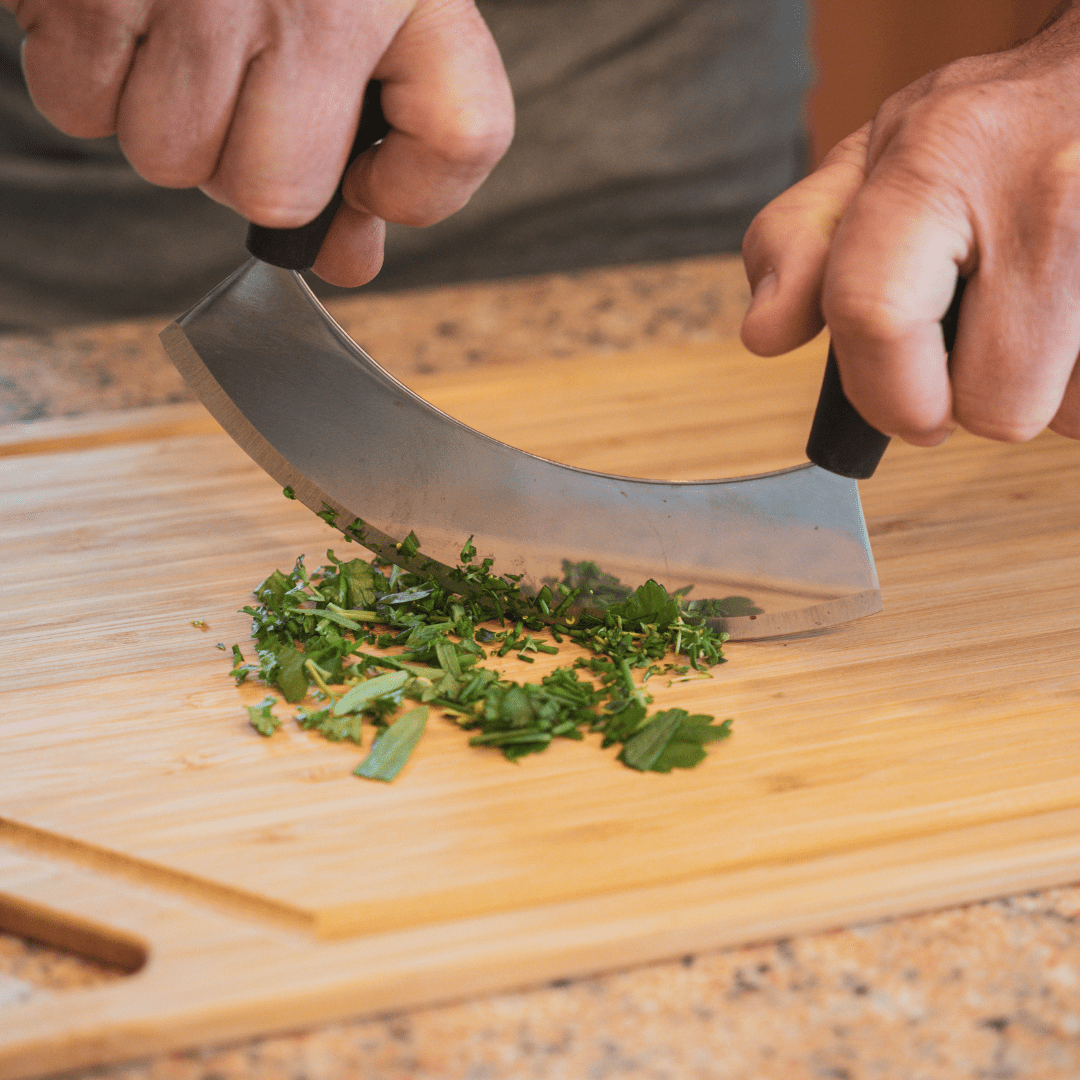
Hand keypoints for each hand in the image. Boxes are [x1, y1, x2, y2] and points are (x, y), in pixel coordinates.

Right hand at [4, 0, 513, 285]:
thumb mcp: (378, 0)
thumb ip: (390, 138)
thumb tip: (348, 257)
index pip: (460, 137)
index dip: (411, 191)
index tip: (370, 182)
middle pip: (270, 191)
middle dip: (244, 162)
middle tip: (237, 83)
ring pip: (166, 159)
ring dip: (162, 119)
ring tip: (171, 28)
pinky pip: (78, 104)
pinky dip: (86, 74)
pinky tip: (117, 9)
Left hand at [741, 5, 1079, 445]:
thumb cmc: (986, 133)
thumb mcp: (876, 162)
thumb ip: (801, 243)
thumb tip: (763, 333)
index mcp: (940, 161)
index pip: (876, 316)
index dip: (887, 399)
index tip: (907, 415)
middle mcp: (1045, 195)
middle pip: (998, 406)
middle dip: (981, 394)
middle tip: (985, 331)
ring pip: (1069, 414)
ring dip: (1048, 385)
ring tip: (1042, 307)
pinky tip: (1073, 312)